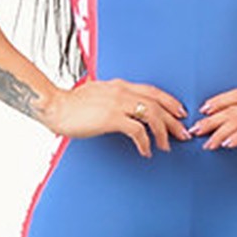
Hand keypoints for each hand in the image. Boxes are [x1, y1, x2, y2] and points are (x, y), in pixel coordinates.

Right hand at [42, 78, 191, 157]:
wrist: (53, 106)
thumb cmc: (71, 104)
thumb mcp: (97, 94)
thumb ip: (112, 98)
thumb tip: (123, 109)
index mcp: (120, 85)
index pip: (153, 91)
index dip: (170, 102)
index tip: (180, 113)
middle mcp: (122, 91)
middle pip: (157, 104)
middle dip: (174, 120)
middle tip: (183, 134)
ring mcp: (117, 104)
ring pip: (152, 115)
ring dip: (163, 132)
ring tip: (166, 146)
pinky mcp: (111, 118)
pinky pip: (137, 131)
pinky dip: (145, 142)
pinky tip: (146, 151)